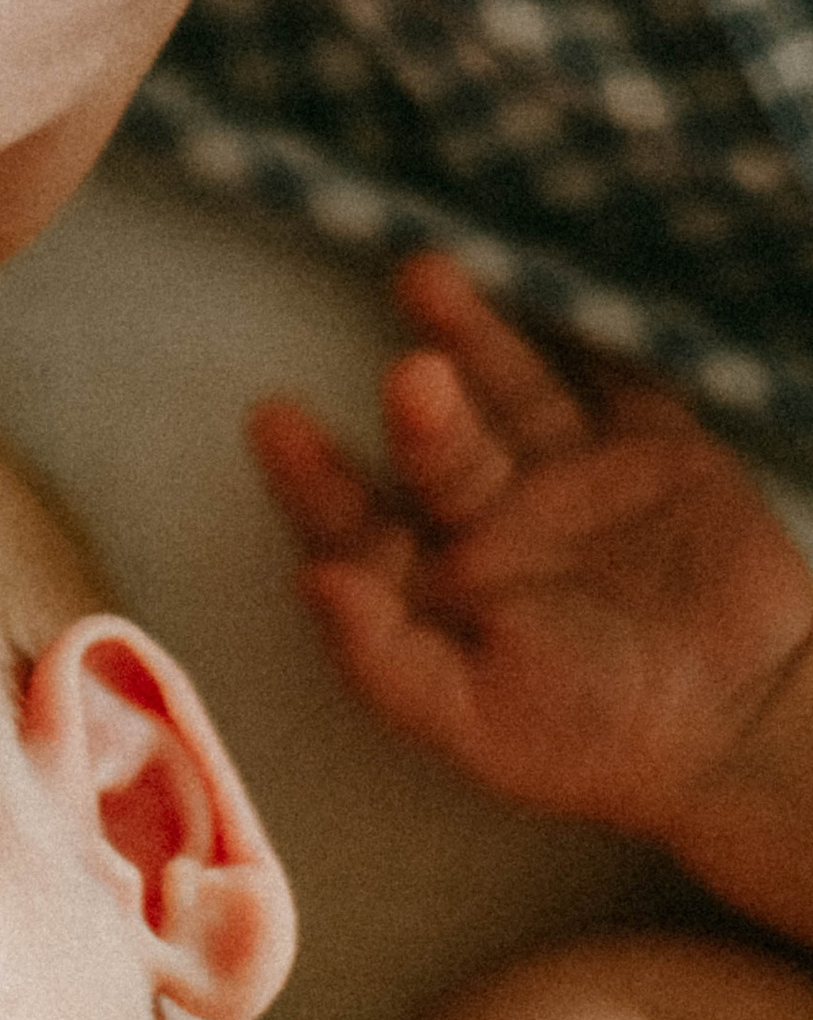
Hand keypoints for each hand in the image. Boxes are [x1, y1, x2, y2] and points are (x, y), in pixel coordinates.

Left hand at [248, 252, 812, 854]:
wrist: (745, 727)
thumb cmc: (591, 742)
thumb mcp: (474, 723)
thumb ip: (383, 658)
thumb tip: (311, 581)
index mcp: (427, 579)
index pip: (354, 518)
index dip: (312, 475)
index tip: (273, 418)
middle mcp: (485, 513)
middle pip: (437, 445)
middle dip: (418, 408)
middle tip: (410, 374)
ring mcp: (568, 471)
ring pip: (511, 389)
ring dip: (473, 335)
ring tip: (426, 278)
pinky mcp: (650, 444)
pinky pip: (617, 377)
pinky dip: (594, 333)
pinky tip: (561, 285)